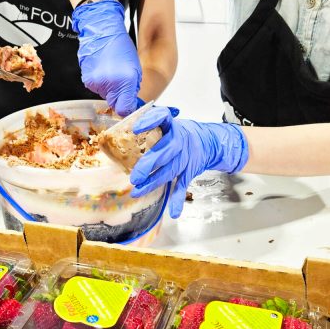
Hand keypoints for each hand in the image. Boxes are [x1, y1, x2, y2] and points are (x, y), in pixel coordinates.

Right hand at [72, 0, 140, 115]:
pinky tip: (103, 70)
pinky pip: (97, 88)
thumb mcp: (135, 69)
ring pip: (105, 96)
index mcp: (125, 81)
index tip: (130, 106)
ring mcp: (96, 83)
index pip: (124, 109)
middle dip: (119, 97)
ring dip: (109, 89)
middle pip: (114, 103)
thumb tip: (131, 105)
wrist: (102, 32)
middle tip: (121, 82)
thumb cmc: (121, 47)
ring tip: (111, 71)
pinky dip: (100, 83)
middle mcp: (110, 84)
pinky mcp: (87, 80)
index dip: (127, 109)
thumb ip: (133, 89)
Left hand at [130, 106, 248, 217]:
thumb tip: (121, 117)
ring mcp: (185, 158)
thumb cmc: (179, 132)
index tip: (135, 128)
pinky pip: (183, 185)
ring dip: (154, 182)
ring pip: (169, 171)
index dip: (150, 121)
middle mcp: (179, 141)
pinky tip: (174, 211)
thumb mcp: (167, 122)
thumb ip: (146, 120)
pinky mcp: (189, 171)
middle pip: (165, 152)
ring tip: (137, 191)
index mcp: (172, 126)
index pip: (162, 118)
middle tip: (134, 177)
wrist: (208, 142)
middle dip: (149, 164)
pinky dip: (179, 199)